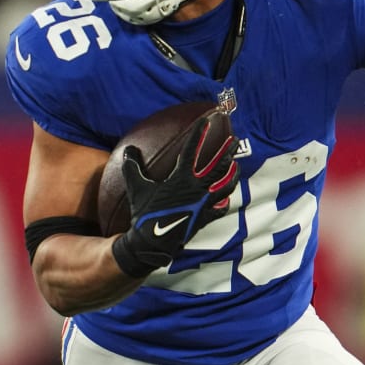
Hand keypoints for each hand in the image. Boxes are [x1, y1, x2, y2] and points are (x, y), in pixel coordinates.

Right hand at [113, 112, 237, 274]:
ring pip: (225, 186)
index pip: (192, 150)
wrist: (152, 243)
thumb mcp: (136, 188)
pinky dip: (225, 200)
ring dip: (232, 174)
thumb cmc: (144, 214)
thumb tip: (128, 150)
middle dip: (228, 151)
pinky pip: (221, 208)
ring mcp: (204, 204)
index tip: (207, 121)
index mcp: (181, 179)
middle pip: (218, 166)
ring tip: (236, 165)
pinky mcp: (205, 218)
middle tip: (234, 140)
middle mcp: (197, 189)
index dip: (200, 134)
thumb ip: (132, 167)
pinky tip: (226, 196)